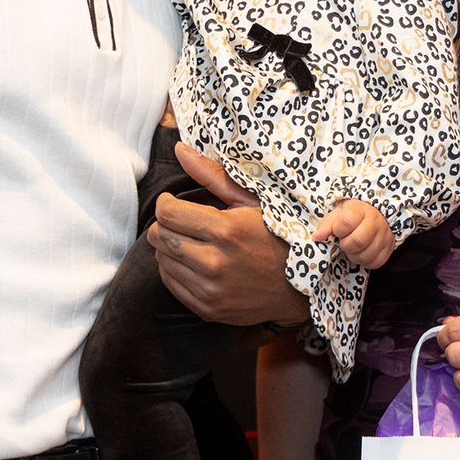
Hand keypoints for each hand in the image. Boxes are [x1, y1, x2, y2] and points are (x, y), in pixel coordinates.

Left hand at [149, 142, 308, 327]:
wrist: (300, 288)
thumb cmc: (277, 236)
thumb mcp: (251, 201)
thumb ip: (212, 175)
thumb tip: (179, 149)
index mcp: (226, 231)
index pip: (167, 213)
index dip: (166, 204)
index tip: (174, 203)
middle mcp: (215, 263)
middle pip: (159, 237)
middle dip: (164, 224)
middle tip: (181, 222)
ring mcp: (210, 290)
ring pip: (162, 260)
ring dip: (169, 247)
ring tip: (192, 242)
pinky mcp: (207, 310)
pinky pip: (170, 284)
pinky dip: (175, 270)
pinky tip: (194, 262)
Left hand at [314, 199, 394, 268]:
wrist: (376, 214)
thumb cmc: (353, 215)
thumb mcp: (338, 214)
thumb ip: (326, 225)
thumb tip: (317, 237)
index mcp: (360, 210)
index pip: (347, 222)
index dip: (338, 230)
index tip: (337, 231)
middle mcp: (375, 222)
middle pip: (358, 241)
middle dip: (346, 245)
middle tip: (344, 242)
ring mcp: (385, 236)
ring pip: (367, 255)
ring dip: (354, 256)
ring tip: (352, 249)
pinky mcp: (390, 248)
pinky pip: (376, 263)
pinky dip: (365, 262)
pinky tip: (362, 253)